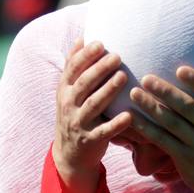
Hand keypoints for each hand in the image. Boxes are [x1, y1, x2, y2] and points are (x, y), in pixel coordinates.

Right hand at [53, 39, 133, 192]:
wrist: (69, 154)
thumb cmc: (74, 114)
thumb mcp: (68, 91)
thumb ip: (73, 66)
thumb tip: (81, 38)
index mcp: (64, 90)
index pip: (72, 69)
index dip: (85, 56)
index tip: (100, 43)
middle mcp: (68, 105)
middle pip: (83, 84)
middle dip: (99, 69)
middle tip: (117, 56)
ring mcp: (78, 123)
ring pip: (93, 105)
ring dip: (108, 90)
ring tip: (123, 76)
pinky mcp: (90, 141)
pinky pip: (103, 132)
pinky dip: (116, 124)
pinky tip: (129, 115)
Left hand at [129, 66, 193, 192]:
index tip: (180, 69)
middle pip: (188, 107)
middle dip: (166, 91)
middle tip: (146, 77)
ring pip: (172, 123)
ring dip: (151, 107)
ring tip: (134, 92)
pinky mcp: (184, 159)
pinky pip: (162, 141)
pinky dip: (146, 129)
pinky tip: (132, 118)